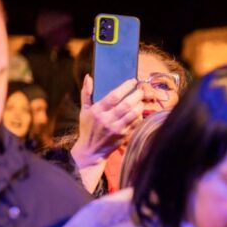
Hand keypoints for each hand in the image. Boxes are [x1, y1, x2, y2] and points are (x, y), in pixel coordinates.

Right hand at [71, 75, 142, 190]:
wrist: (92, 150)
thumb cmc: (88, 128)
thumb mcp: (84, 110)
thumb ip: (86, 93)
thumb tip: (88, 77)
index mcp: (97, 110)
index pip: (114, 96)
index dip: (125, 87)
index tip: (133, 81)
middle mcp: (107, 119)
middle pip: (126, 104)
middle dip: (137, 95)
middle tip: (141, 89)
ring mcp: (117, 128)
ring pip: (134, 114)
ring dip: (140, 105)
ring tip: (142, 100)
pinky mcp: (124, 135)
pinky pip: (136, 123)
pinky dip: (140, 116)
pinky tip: (140, 111)